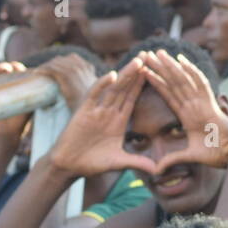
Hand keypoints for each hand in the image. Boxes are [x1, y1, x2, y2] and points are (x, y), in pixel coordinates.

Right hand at [0, 61, 32, 140]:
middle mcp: (10, 82)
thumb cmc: (21, 120)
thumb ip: (37, 100)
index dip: (18, 67)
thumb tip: (52, 94)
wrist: (7, 130)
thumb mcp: (31, 108)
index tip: (17, 69)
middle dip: (6, 66)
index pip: (20, 71)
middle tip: (6, 70)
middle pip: (8, 68)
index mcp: (22, 85)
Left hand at [32, 52, 96, 112]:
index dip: (62, 63)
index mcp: (89, 69)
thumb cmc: (88, 106)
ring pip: (55, 63)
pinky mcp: (66, 76)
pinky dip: (42, 70)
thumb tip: (78, 85)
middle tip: (42, 71)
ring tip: (38, 71)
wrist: (89, 113)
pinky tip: (36, 73)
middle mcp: (82, 67)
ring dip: (45, 66)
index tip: (53, 69)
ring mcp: (75, 71)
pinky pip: (51, 69)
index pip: (73, 58)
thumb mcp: (91, 93)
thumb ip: (85, 85)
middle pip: (62, 60)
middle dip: (52, 64)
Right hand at [48, 60, 157, 177]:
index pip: (132, 99)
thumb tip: (158, 171)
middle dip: (137, 73)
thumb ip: (138, 162)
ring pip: (113, 88)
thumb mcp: (120, 162)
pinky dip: (102, 85)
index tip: (155, 73)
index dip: (143, 85)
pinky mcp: (83, 111)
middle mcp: (108, 112)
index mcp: (118, 121)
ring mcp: (96, 110)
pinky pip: (94, 95)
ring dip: (126, 75)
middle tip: (149, 56)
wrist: (69, 166)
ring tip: (138, 61)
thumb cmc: (93, 163)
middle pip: (125, 88)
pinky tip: (113, 75)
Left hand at [138, 49, 227, 170]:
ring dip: (170, 66)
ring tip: (157, 53)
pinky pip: (200, 84)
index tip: (145, 71)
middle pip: (174, 83)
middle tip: (147, 54)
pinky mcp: (211, 104)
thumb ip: (173, 159)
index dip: (157, 83)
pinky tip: (181, 60)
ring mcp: (203, 103)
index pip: (169, 95)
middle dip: (160, 68)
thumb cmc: (217, 155)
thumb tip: (156, 170)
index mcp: (189, 116)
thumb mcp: (190, 157)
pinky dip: (191, 72)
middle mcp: (194, 106)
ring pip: (184, 80)